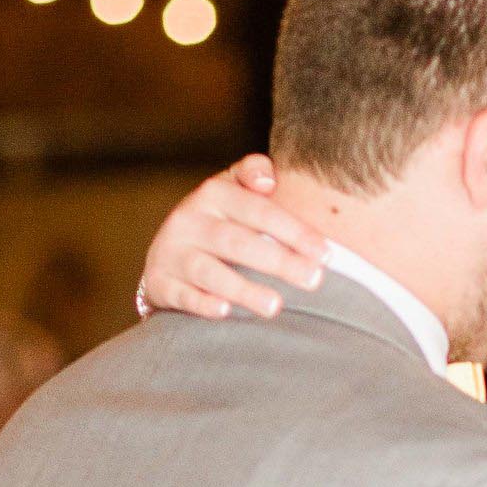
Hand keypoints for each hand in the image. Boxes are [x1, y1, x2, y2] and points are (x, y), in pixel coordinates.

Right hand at [138, 153, 327, 320]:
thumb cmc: (217, 222)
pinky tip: (224, 311)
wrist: (166, 254)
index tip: (326, 254)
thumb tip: (269, 178)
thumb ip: (253, 175)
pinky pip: (181, 294)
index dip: (293, 231)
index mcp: (214, 193)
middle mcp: (189, 220)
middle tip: (314, 280)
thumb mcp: (232, 191)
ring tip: (275, 306)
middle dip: (278, 261)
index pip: (259, 210)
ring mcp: (172, 252)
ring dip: (243, 289)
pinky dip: (201, 303)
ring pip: (208, 271)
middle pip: (237, 241)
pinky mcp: (159, 282)